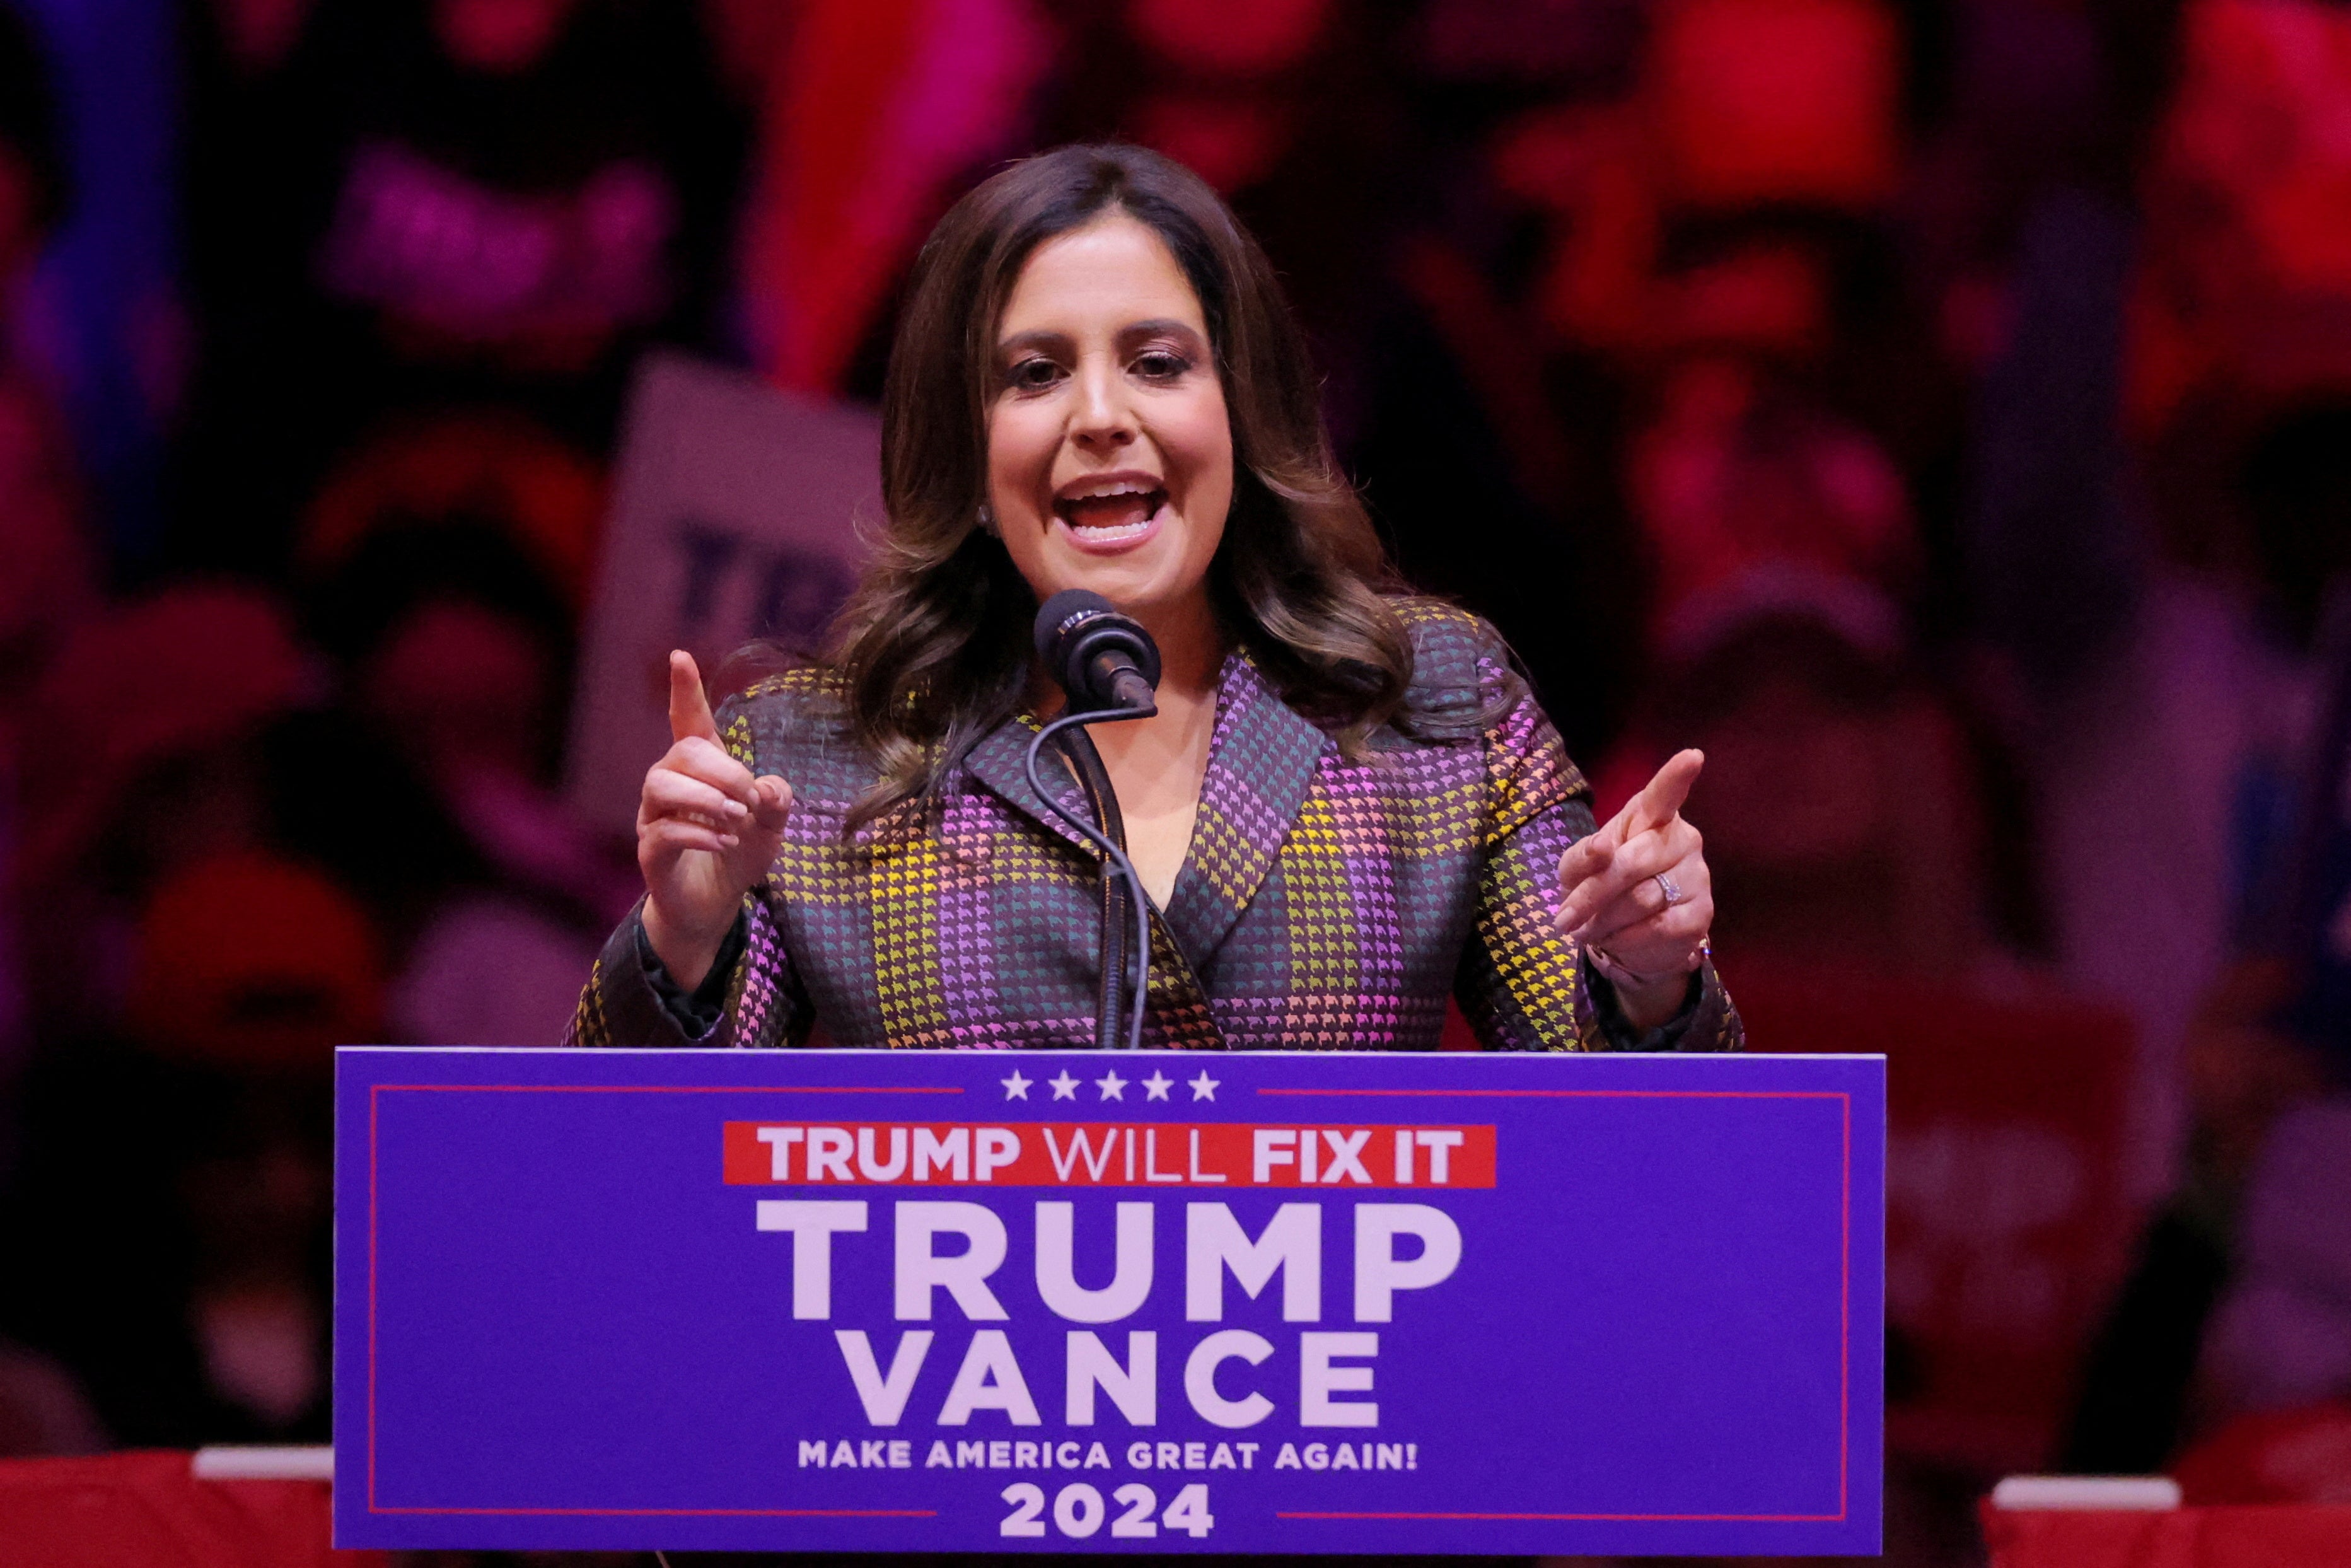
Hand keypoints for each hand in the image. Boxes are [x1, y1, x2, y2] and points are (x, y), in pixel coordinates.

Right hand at [638, 651, 791, 988]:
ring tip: (735, 819)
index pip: (689, 721)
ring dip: (705, 798)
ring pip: (660, 785)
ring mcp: (654, 818)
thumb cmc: (739, 854)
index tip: (680, 656)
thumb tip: (764, 787)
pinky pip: (662, 831)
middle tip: (749, 799)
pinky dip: (699, 832)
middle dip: (722, 770)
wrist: (715, 906)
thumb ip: (776, 800)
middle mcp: (670, 785)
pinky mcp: (650, 852)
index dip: (686, 690)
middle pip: (681, 752)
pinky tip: (725, 841)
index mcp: (701, 770)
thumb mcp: (772, 825)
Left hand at [1554, 749, 1713, 1031]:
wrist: (1628, 937)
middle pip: (1631, 863)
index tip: (1692, 756)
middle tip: (1563, 921)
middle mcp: (1681, 839)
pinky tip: (1615, 939)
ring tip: (1586, 931)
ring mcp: (1696, 876)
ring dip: (1603, 921)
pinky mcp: (1701, 915)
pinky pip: (1657, 927)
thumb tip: (1602, 850)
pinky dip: (1625, 938)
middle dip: (1590, 895)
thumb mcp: (1578, 868)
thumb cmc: (1602, 886)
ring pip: (1641, 899)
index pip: (1664, 794)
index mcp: (1649, 816)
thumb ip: (1583, 856)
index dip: (1676, 776)